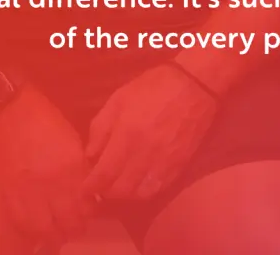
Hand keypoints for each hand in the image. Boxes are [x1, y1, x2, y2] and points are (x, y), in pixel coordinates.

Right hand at [0, 84, 95, 247]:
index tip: (90, 210)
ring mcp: (28, 191)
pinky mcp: (8, 194)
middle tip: (77, 227)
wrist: (7, 108)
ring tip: (58, 233)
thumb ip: (79, 164)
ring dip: (54, 235)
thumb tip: (86, 185)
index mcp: (71, 165)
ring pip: (44, 229)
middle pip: (68, 221)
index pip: (87, 201)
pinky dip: (31, 231)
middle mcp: (52, 183)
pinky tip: (37, 229)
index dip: (90, 210)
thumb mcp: (70, 138)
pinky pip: (22, 223)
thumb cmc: (43, 117)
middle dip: (75, 228)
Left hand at [83, 63, 218, 202]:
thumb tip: (91, 155)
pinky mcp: (178, 165)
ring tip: (120, 183)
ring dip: (125, 194)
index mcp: (127, 135)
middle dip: (105, 192)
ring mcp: (164, 162)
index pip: (103, 175)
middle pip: (119, 190)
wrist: (195, 84)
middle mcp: (145, 154)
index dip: (90, 186)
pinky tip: (139, 181)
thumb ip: (101, 127)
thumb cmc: (154, 87)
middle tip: (101, 184)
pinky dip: (144, 191)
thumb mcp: (119, 98)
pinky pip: (157, 189)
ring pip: (138, 194)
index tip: (85, 187)